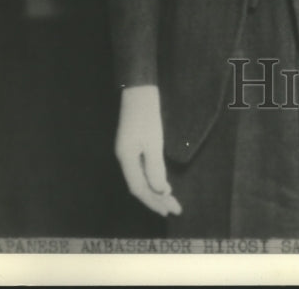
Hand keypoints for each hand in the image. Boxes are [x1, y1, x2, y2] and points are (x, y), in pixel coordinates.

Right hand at [114, 84, 181, 216]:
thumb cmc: (147, 114)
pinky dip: (152, 178)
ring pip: (140, 178)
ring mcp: (127, 151)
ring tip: (170, 201)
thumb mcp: (153, 141)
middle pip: (139, 186)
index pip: (139, 189)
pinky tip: (161, 183)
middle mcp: (124, 158)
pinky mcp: (132, 145)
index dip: (154, 201)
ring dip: (155, 191)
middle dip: (156, 199)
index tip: (170, 209)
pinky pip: (141, 169)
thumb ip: (155, 168)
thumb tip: (160, 192)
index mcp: (126, 158)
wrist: (139, 90)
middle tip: (175, 209)